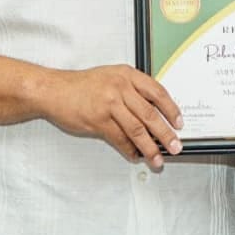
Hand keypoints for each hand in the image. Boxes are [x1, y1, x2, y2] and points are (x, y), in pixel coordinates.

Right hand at [42, 65, 182, 167]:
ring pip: (137, 130)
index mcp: (127, 75)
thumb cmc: (83, 85)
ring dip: (150, 148)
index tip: (179, 123)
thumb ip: (132, 90)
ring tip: (157, 159)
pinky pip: (119, 139)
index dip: (171, 109)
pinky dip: (129, 150)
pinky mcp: (98, 120)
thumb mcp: (111, 77)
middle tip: (175, 146)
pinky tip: (135, 155)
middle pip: (150, 114)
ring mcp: (109, 104)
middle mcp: (120, 87)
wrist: (54, 91)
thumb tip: (154, 113)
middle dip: (165, 133)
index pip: (157, 92)